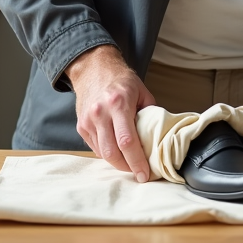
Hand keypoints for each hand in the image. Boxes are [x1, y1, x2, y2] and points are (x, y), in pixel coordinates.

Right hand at [65, 45, 155, 181]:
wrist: (94, 68)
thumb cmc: (121, 80)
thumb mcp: (142, 91)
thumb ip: (151, 114)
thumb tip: (160, 137)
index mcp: (119, 104)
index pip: (127, 141)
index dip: (137, 161)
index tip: (145, 174)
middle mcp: (100, 113)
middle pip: (112, 152)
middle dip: (127, 167)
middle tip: (139, 173)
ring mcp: (88, 121)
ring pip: (103, 153)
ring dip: (118, 163)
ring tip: (130, 163)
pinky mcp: (81, 126)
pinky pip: (95, 148)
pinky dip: (107, 153)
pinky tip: (117, 151)